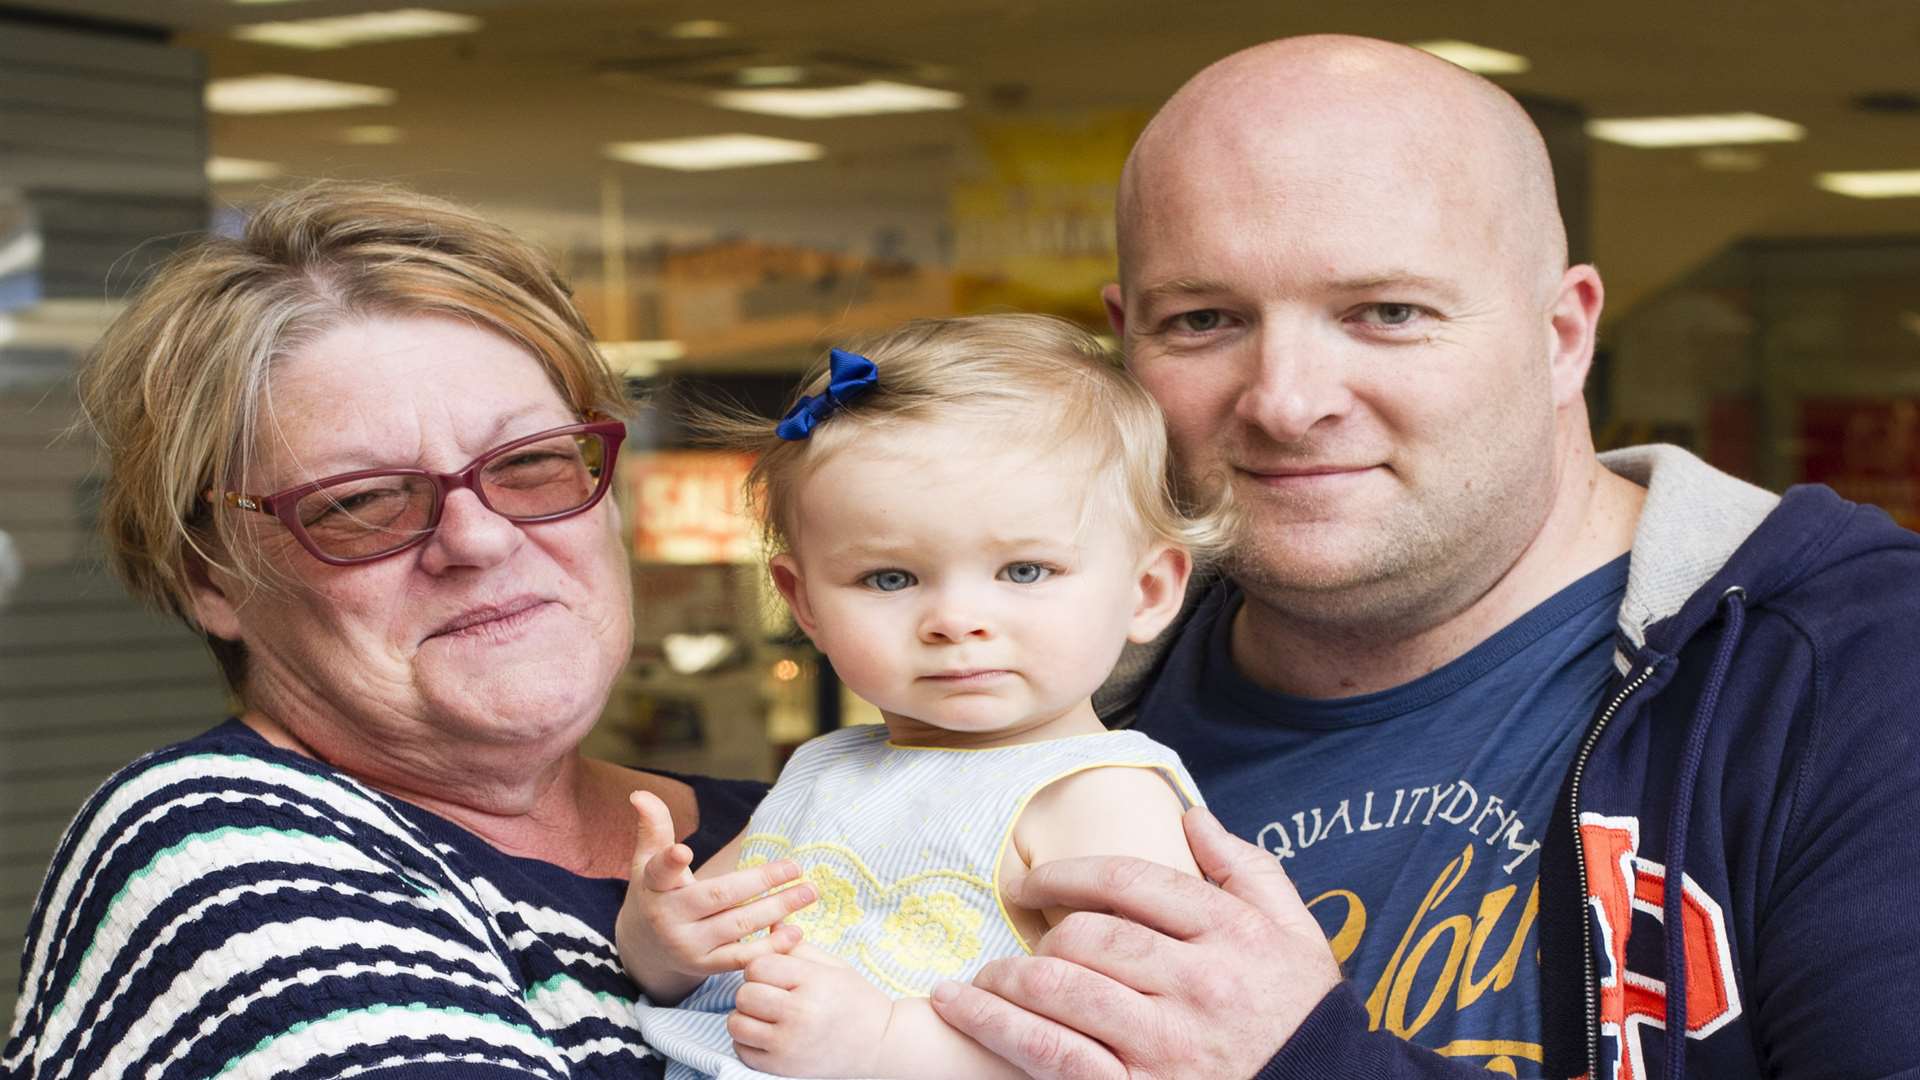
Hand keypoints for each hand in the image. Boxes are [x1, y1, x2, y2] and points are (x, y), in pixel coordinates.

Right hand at [615, 790, 816, 1002]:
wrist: (646, 948)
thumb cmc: (655, 893)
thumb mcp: (646, 861)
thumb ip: (653, 827)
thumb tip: (640, 793)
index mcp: (653, 886)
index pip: (660, 871)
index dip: (670, 861)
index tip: (682, 851)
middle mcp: (668, 917)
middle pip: (719, 896)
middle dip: (761, 881)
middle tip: (796, 867)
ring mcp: (687, 945)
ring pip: (737, 925)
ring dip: (776, 909)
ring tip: (807, 893)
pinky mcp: (704, 967)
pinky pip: (741, 957)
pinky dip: (770, 945)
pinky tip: (795, 930)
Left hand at [730, 943, 893, 1077]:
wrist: (880, 1045)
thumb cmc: (857, 1001)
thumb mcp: (834, 966)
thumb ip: (799, 947)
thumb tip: (771, 925)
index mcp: (813, 982)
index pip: (758, 966)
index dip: (762, 967)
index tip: (776, 975)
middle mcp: (799, 1013)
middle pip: (744, 994)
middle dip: (753, 990)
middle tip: (771, 995)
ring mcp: (789, 1044)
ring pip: (736, 1023)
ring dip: (746, 1017)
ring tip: (766, 1016)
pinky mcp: (782, 1067)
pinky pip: (742, 1050)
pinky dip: (748, 1042)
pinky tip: (767, 1035)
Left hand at [929, 807, 1339, 1079]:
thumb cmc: (1304, 1021)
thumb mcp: (1298, 937)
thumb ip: (1247, 871)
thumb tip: (1192, 816)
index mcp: (1232, 935)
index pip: (1131, 881)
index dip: (1069, 873)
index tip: (1034, 880)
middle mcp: (1200, 985)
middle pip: (1091, 935)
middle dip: (1043, 932)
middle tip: (1021, 936)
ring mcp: (1168, 1046)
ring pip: (1063, 990)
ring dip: (1009, 977)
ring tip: (986, 975)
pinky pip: (1055, 1056)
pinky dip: (999, 1028)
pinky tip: (964, 1009)